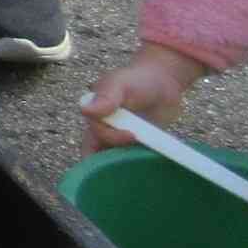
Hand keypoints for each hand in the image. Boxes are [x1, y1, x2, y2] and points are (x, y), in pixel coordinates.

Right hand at [77, 43, 209, 153]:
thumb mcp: (121, 84)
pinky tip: (148, 165)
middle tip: (134, 160)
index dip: (111, 141)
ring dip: (124, 167)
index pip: (93, 140)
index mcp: (94, 119)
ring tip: (142, 166)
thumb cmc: (138, 79)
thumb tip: (85, 111)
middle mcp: (102, 132)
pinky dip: (136, 165)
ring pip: (114, 161)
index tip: (133, 135)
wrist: (163, 82)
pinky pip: (131, 161)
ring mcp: (119, 141)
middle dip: (111, 165)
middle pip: (99, 156)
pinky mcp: (135, 147)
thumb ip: (106, 97)